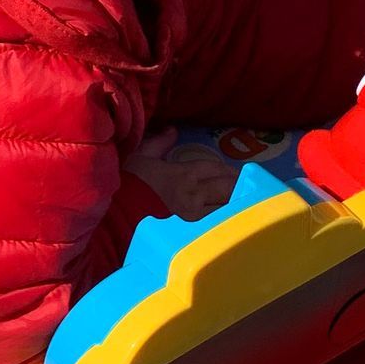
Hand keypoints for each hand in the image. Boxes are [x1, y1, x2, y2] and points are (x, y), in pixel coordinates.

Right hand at [124, 129, 239, 220]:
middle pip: (226, 188)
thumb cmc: (125, 185)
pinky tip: (231, 225)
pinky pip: (214, 225)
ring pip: (224, 208)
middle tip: (249, 188)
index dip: (227, 171)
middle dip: (238, 187)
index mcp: (183, 173)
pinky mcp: (189, 232)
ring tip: (245, 206)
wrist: (114, 214)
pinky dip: (224, 223)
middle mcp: (194, 193)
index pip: (215, 168)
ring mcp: (194, 215)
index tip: (236, 173)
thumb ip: (158, 144)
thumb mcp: (139, 158)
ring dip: (235, 205)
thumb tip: (171, 131)